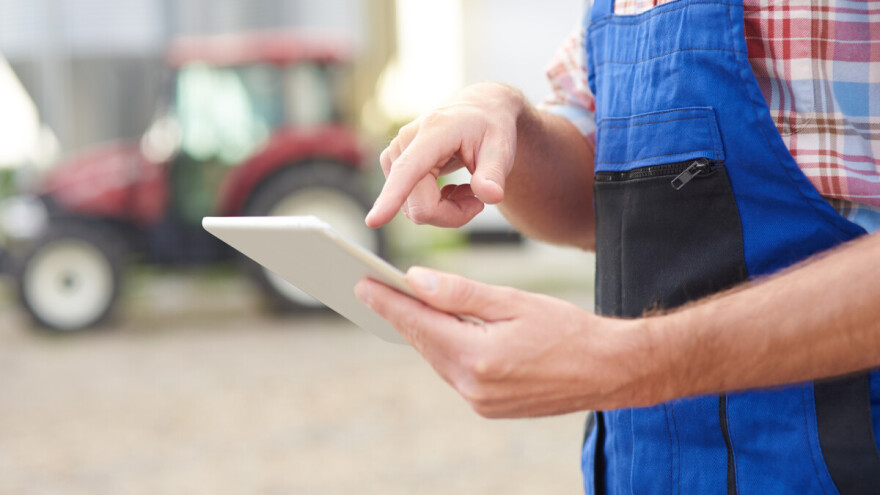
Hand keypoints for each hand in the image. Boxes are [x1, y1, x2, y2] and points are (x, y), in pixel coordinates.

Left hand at [354, 268, 663, 417]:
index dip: (388, 301)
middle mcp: (473, 386)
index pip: (420, 323)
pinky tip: (438, 330)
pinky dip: (444, 349)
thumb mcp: (514, 303)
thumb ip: (462, 293)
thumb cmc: (567, 329)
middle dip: (398, 315)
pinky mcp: (489, 407)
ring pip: (437, 359)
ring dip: (421, 332)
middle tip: (371, 288)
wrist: (608, 371)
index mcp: (478, 357)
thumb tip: (416, 280)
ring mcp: (481, 402)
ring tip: (399, 305)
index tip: (362, 281)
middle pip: (424, 343)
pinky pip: (454, 372)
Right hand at [365, 83, 525, 228]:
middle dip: (452, 214)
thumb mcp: (502, 147)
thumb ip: (495, 174)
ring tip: (468, 189)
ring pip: (415, 210)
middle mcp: (405, 143)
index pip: (408, 171)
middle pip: (419, 206)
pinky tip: (453, 189)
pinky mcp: (393, 167)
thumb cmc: (491, 127)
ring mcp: (395, 156)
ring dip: (445, 210)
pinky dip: (436, 206)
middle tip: (479, 199)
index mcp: (432, 132)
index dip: (391, 198)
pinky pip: (412, 205)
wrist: (479, 110)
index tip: (373, 221)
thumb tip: (491, 197)